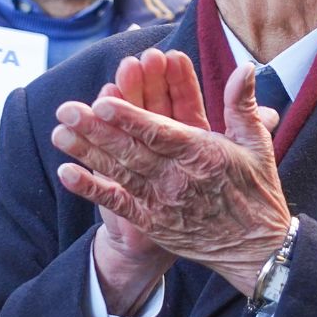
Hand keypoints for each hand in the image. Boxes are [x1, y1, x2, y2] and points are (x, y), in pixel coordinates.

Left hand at [52, 61, 291, 295]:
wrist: (257, 248)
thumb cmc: (256, 190)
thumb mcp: (256, 143)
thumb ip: (242, 104)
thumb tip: (243, 67)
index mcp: (202, 153)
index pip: (160, 131)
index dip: (130, 116)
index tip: (104, 100)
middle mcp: (178, 178)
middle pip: (131, 150)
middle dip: (96, 128)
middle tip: (65, 109)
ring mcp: (163, 202)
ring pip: (119, 172)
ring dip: (87, 151)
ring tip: (59, 133)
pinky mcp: (153, 223)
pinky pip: (117, 203)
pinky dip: (91, 189)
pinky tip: (67, 173)